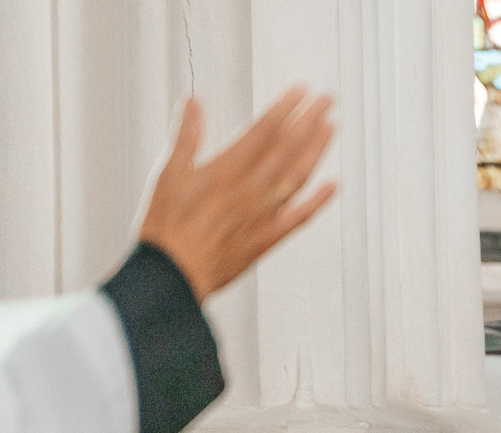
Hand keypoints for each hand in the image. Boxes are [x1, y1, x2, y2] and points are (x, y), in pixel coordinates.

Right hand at [137, 89, 337, 301]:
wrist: (175, 274)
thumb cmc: (167, 226)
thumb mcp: (168, 174)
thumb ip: (186, 137)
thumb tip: (194, 103)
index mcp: (226, 169)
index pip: (264, 130)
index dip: (285, 108)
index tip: (302, 90)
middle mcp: (252, 189)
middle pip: (287, 148)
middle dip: (309, 120)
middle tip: (327, 99)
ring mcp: (264, 214)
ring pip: (298, 176)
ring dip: (317, 150)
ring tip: (331, 128)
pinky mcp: (269, 238)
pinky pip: (300, 217)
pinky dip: (318, 200)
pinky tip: (333, 185)